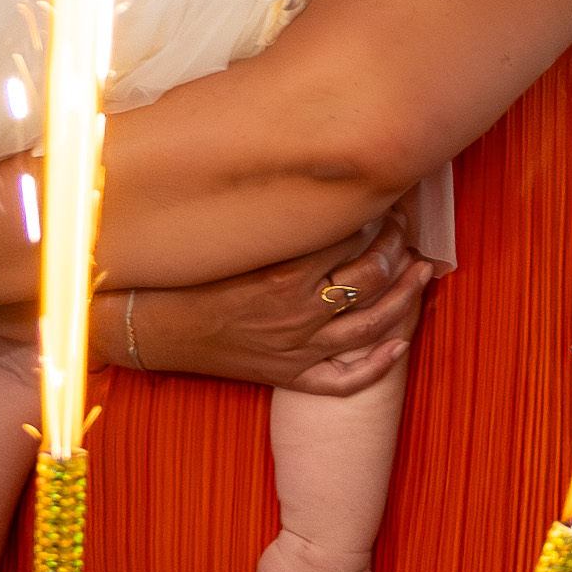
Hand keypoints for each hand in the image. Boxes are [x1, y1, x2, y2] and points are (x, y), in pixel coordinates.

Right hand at [111, 219, 429, 394]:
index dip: (378, 216)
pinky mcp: (289, 376)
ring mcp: (297, 349)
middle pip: (370, 278)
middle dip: (395, 248)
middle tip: (403, 229)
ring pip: (371, 326)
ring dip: (405, 298)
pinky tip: (400, 345)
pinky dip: (377, 365)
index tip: (385, 199)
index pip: (352, 238)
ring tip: (423, 272)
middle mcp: (298, 313)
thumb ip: (280, 220)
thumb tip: (319, 190)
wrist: (149, 329)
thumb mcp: (233, 239)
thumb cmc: (185, 277)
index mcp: (284, 274)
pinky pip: (344, 381)